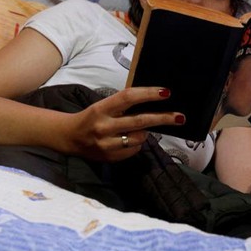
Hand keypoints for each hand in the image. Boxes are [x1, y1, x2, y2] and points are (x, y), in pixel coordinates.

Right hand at [57, 87, 184, 161]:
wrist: (69, 138)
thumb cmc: (92, 117)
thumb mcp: (103, 106)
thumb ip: (123, 105)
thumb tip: (153, 101)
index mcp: (102, 108)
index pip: (128, 98)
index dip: (148, 94)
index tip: (166, 92)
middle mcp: (104, 126)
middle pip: (140, 121)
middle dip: (163, 119)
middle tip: (180, 117)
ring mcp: (107, 144)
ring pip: (139, 138)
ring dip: (146, 132)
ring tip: (140, 129)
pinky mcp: (110, 157)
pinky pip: (134, 149)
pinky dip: (136, 143)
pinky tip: (128, 140)